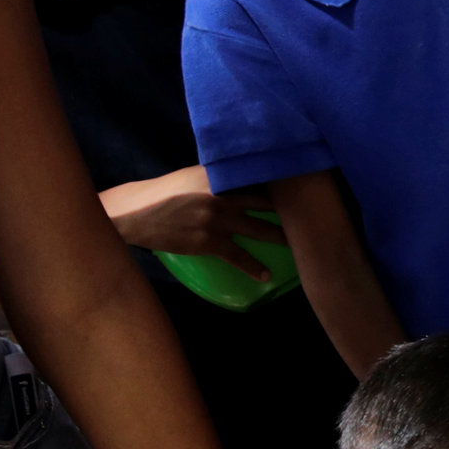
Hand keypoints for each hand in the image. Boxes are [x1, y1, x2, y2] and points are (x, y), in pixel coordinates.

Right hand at [107, 172, 286, 259]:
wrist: (136, 214)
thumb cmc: (165, 193)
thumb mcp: (193, 175)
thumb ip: (219, 176)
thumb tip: (244, 177)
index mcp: (219, 174)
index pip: (258, 174)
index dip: (282, 180)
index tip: (304, 185)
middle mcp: (222, 193)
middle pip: (266, 201)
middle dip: (290, 209)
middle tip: (313, 215)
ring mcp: (216, 218)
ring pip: (259, 228)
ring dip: (281, 238)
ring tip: (299, 246)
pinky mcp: (208, 241)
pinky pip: (237, 255)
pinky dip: (253, 267)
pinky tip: (266, 275)